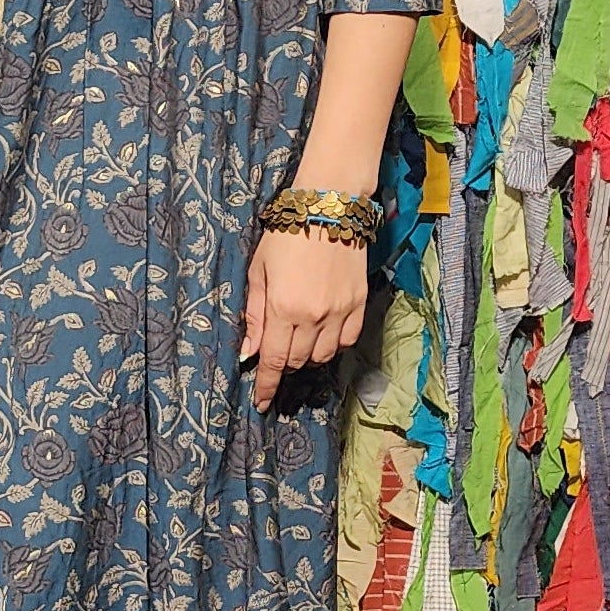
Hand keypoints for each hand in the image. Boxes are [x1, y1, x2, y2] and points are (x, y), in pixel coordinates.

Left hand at [240, 225, 368, 410]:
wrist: (328, 207)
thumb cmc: (285, 235)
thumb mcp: (259, 272)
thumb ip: (255, 315)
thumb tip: (250, 352)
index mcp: (283, 308)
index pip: (274, 361)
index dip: (266, 386)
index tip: (261, 403)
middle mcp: (313, 316)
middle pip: (297, 361)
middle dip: (283, 366)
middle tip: (275, 358)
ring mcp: (339, 311)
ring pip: (323, 355)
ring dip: (306, 357)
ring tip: (297, 343)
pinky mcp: (358, 303)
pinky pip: (346, 340)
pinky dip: (332, 345)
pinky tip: (321, 335)